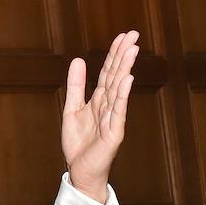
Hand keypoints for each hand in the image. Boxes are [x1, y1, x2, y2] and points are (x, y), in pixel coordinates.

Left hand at [62, 31, 139, 202]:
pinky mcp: (114, 132)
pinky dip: (122, 95)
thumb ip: (76, 86)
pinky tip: (127, 79)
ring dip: (125, 69)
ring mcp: (113, 118)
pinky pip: (118, 111)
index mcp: (99, 100)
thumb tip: (79, 60)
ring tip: (132, 50)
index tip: (123, 35)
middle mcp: (109, 106)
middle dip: (123, 55)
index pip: (108, 72)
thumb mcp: (72, 109)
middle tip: (133, 34)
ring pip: (118, 90)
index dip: (114, 54)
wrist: (80, 170)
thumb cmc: (78, 143)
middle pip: (116, 76)